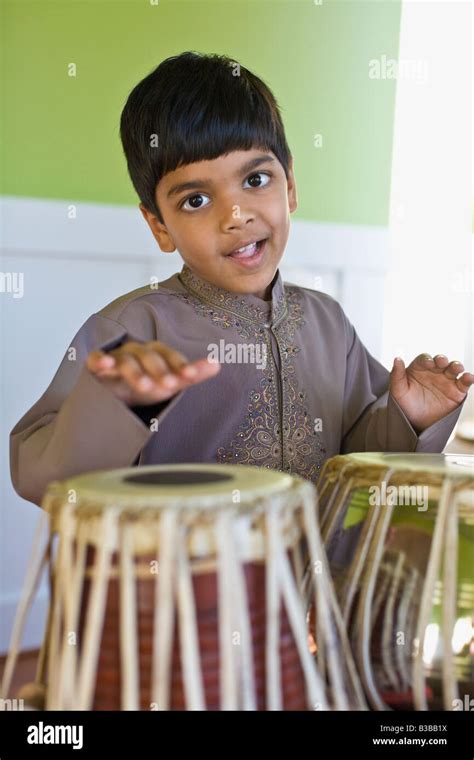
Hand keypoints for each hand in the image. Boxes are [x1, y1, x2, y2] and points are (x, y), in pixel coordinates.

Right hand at [86, 340, 220, 405]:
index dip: (180, 365)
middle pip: (149, 357)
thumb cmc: (145, 384)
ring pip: (126, 360)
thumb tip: (218, 365)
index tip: (191, 376)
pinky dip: (98, 359)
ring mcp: (116, 357)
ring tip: (144, 386)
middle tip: (168, 386)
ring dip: (136, 372)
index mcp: (156, 353)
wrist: (114, 396)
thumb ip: (191, 375)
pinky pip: (95, 359)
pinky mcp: (96, 366)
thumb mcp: (169, 382)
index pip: (170, 356)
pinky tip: (104, 364)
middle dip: (159, 371)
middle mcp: (137, 351)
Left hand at [389, 354, 473, 432]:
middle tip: (441, 361)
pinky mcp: (457, 392)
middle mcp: (434, 372)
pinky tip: (468, 377)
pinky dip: (468, 378)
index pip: (424, 359)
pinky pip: (464, 383)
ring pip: (453, 369)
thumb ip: (396, 375)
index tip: (428, 363)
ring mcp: (446, 381)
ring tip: (456, 367)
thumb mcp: (398, 391)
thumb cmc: (405, 405)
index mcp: (420, 369)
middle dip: (442, 359)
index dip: (426, 360)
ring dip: (456, 365)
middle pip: (440, 361)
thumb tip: (397, 359)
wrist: (416, 424)